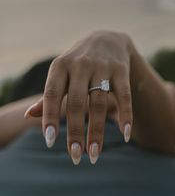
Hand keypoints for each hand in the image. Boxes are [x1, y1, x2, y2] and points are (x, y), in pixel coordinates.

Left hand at [24, 31, 133, 164]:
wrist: (106, 38)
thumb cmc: (78, 63)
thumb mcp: (60, 73)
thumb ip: (48, 95)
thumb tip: (28, 116)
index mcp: (60, 66)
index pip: (52, 94)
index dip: (50, 118)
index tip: (50, 142)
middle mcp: (80, 65)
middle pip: (77, 103)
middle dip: (75, 132)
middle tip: (75, 157)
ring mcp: (102, 67)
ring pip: (99, 103)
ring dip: (97, 131)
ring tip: (94, 155)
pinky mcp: (121, 69)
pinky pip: (124, 95)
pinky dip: (125, 115)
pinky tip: (125, 134)